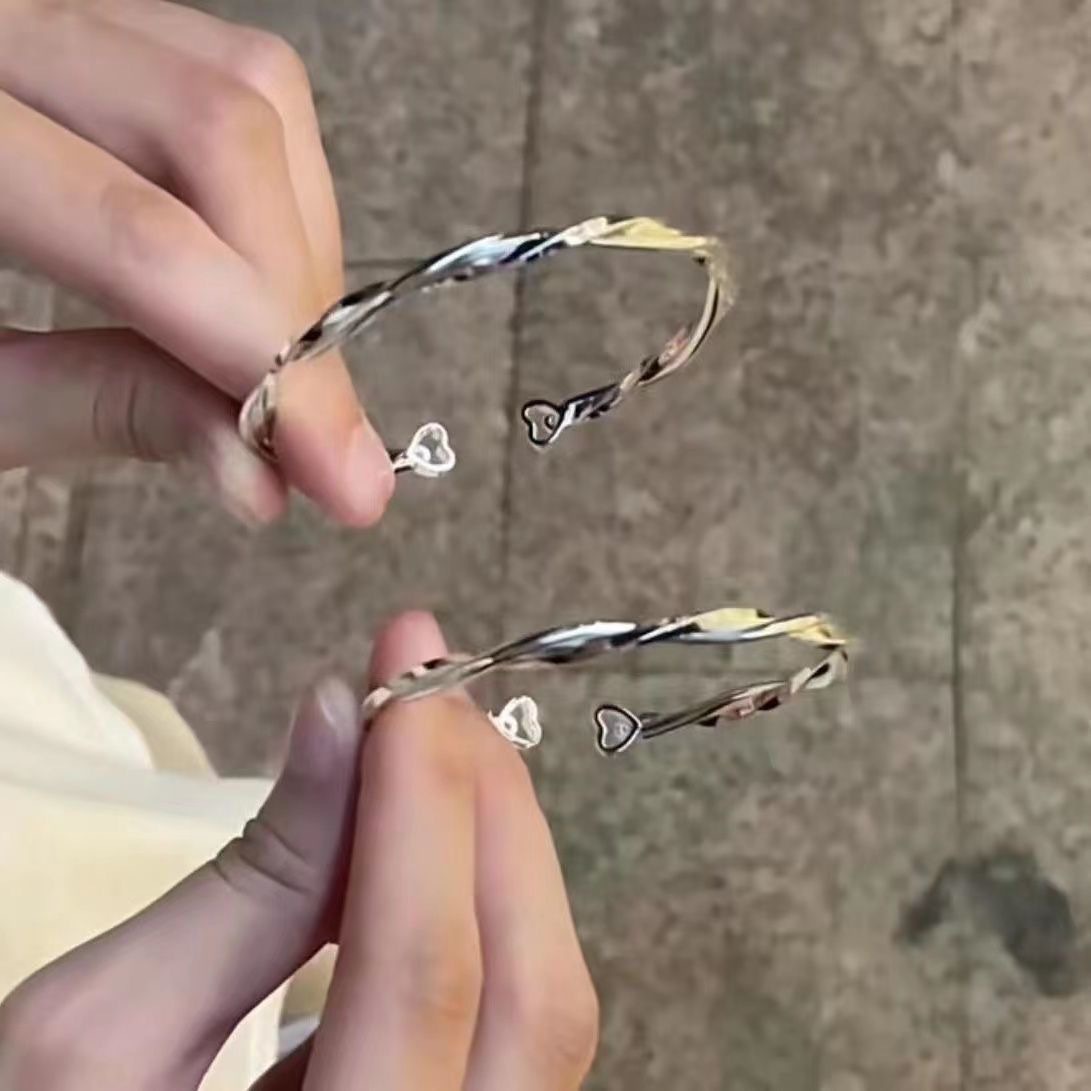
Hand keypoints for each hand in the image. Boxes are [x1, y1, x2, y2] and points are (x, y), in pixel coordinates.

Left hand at [0, 0, 393, 525]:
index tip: (344, 478)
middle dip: (299, 307)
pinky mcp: (101, 30)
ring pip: (248, 92)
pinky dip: (282, 200)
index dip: (263, 360)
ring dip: (303, 253)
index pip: (139, 236)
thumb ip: (94, 408)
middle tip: (322, 437)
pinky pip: (236, 82)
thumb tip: (258, 473)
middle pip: (219, 131)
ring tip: (287, 364)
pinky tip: (261, 288)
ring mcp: (54, 15)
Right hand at [0, 613, 598, 1089]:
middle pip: (533, 994)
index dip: (426, 796)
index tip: (411, 654)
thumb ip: (242, 884)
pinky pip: (510, 1014)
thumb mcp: (96, 1035)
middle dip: (487, 808)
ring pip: (543, 1005)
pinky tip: (428, 828)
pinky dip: (480, 903)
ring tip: (435, 732)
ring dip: (495, 844)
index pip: (422, 971)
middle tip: (435, 684)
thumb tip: (342, 716)